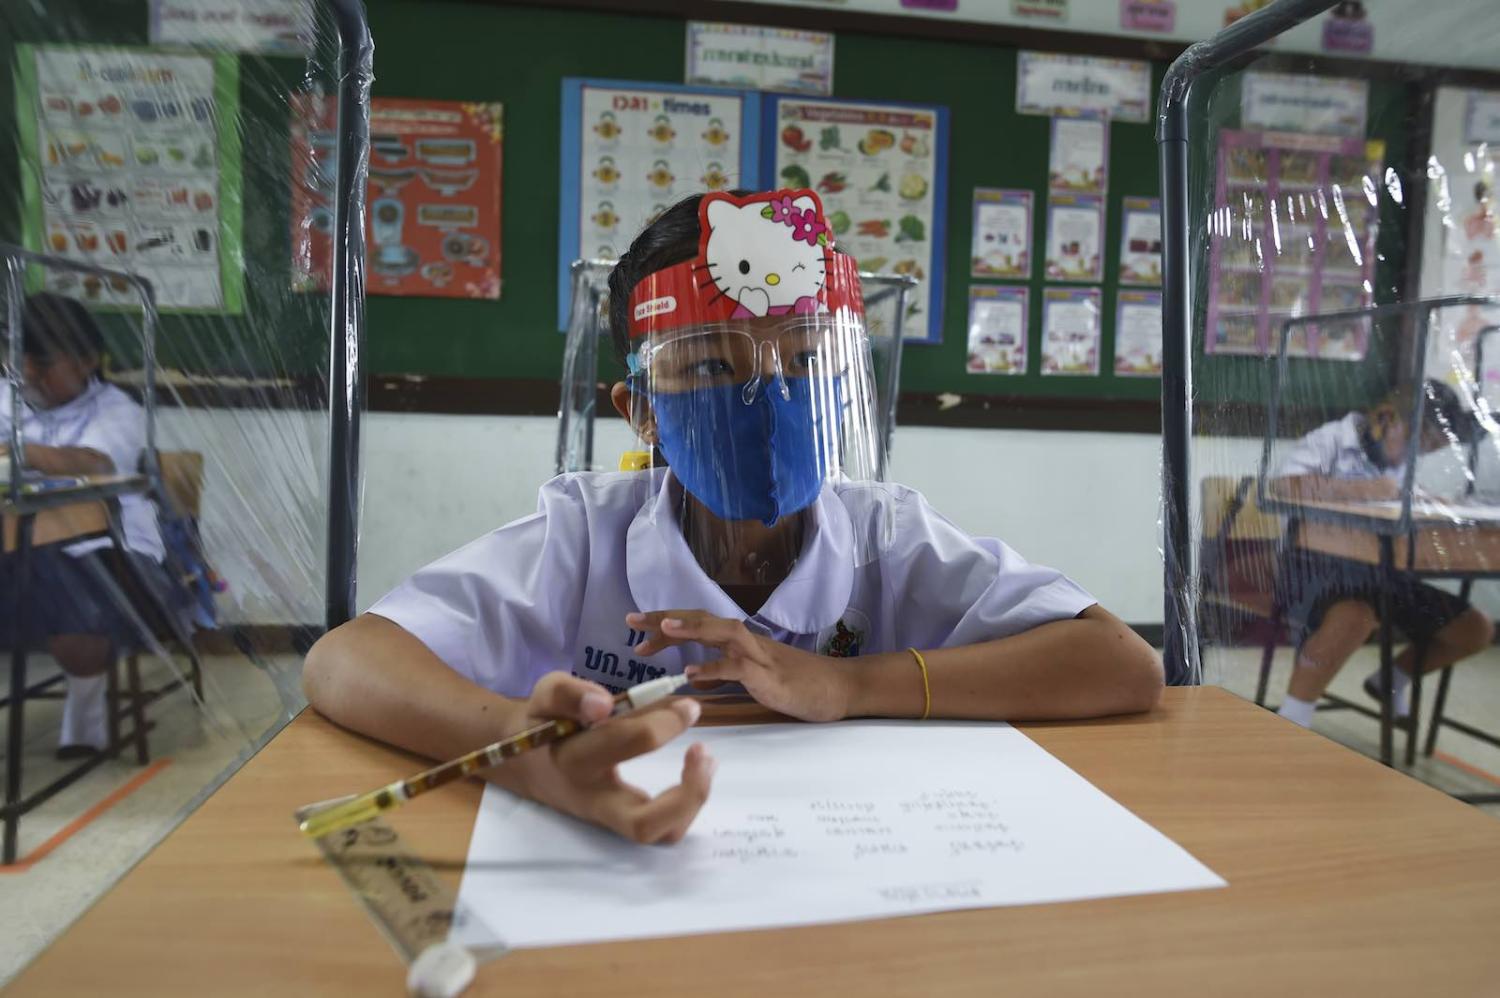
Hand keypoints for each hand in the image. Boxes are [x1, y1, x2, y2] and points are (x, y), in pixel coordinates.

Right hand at [503, 672, 714, 843]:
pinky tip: (695, 771)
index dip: (663, 723)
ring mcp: (608, 817)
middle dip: (687, 792)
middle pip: (642, 824)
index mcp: (572, 760)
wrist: (524, 762)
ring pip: (657, 835)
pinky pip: (661, 828)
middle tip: (702, 750)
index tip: (687, 705)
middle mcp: (592, 798)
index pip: (623, 745)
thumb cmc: (543, 723)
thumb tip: (602, 705)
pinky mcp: (621, 821)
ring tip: (706, 759)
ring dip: (691, 803)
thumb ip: (569, 694)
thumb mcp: (547, 695)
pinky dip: (686, 805)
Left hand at [627, 610, 853, 722]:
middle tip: (631, 621)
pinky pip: (737, 667)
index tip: (636, 628)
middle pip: (702, 619)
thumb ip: (723, 673)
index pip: (697, 622)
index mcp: (739, 641)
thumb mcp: (752, 678)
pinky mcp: (768, 675)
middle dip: (665, 618)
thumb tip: (695, 677)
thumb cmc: (798, 684)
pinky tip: (690, 674)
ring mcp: (757, 655)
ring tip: (662, 629)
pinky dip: (713, 668)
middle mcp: (745, 641)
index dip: (666, 622)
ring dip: (691, 628)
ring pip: (721, 632)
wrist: (838, 688)